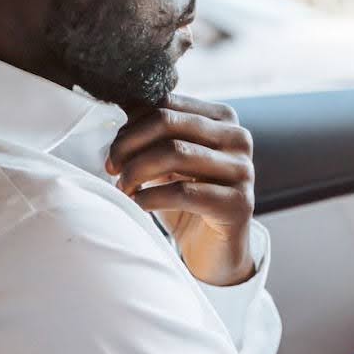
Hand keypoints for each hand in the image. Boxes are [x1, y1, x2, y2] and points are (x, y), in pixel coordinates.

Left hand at [106, 93, 256, 286]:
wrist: (214, 249)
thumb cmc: (188, 199)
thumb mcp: (169, 160)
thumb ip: (152, 133)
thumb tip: (120, 105)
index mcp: (223, 118)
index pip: (167, 104)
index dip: (132, 124)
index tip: (113, 150)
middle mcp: (238, 138)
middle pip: (169, 122)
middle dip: (130, 144)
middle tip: (111, 166)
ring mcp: (242, 170)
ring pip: (176, 152)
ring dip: (137, 170)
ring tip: (122, 187)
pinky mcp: (238, 203)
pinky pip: (184, 192)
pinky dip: (151, 196)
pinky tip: (137, 203)